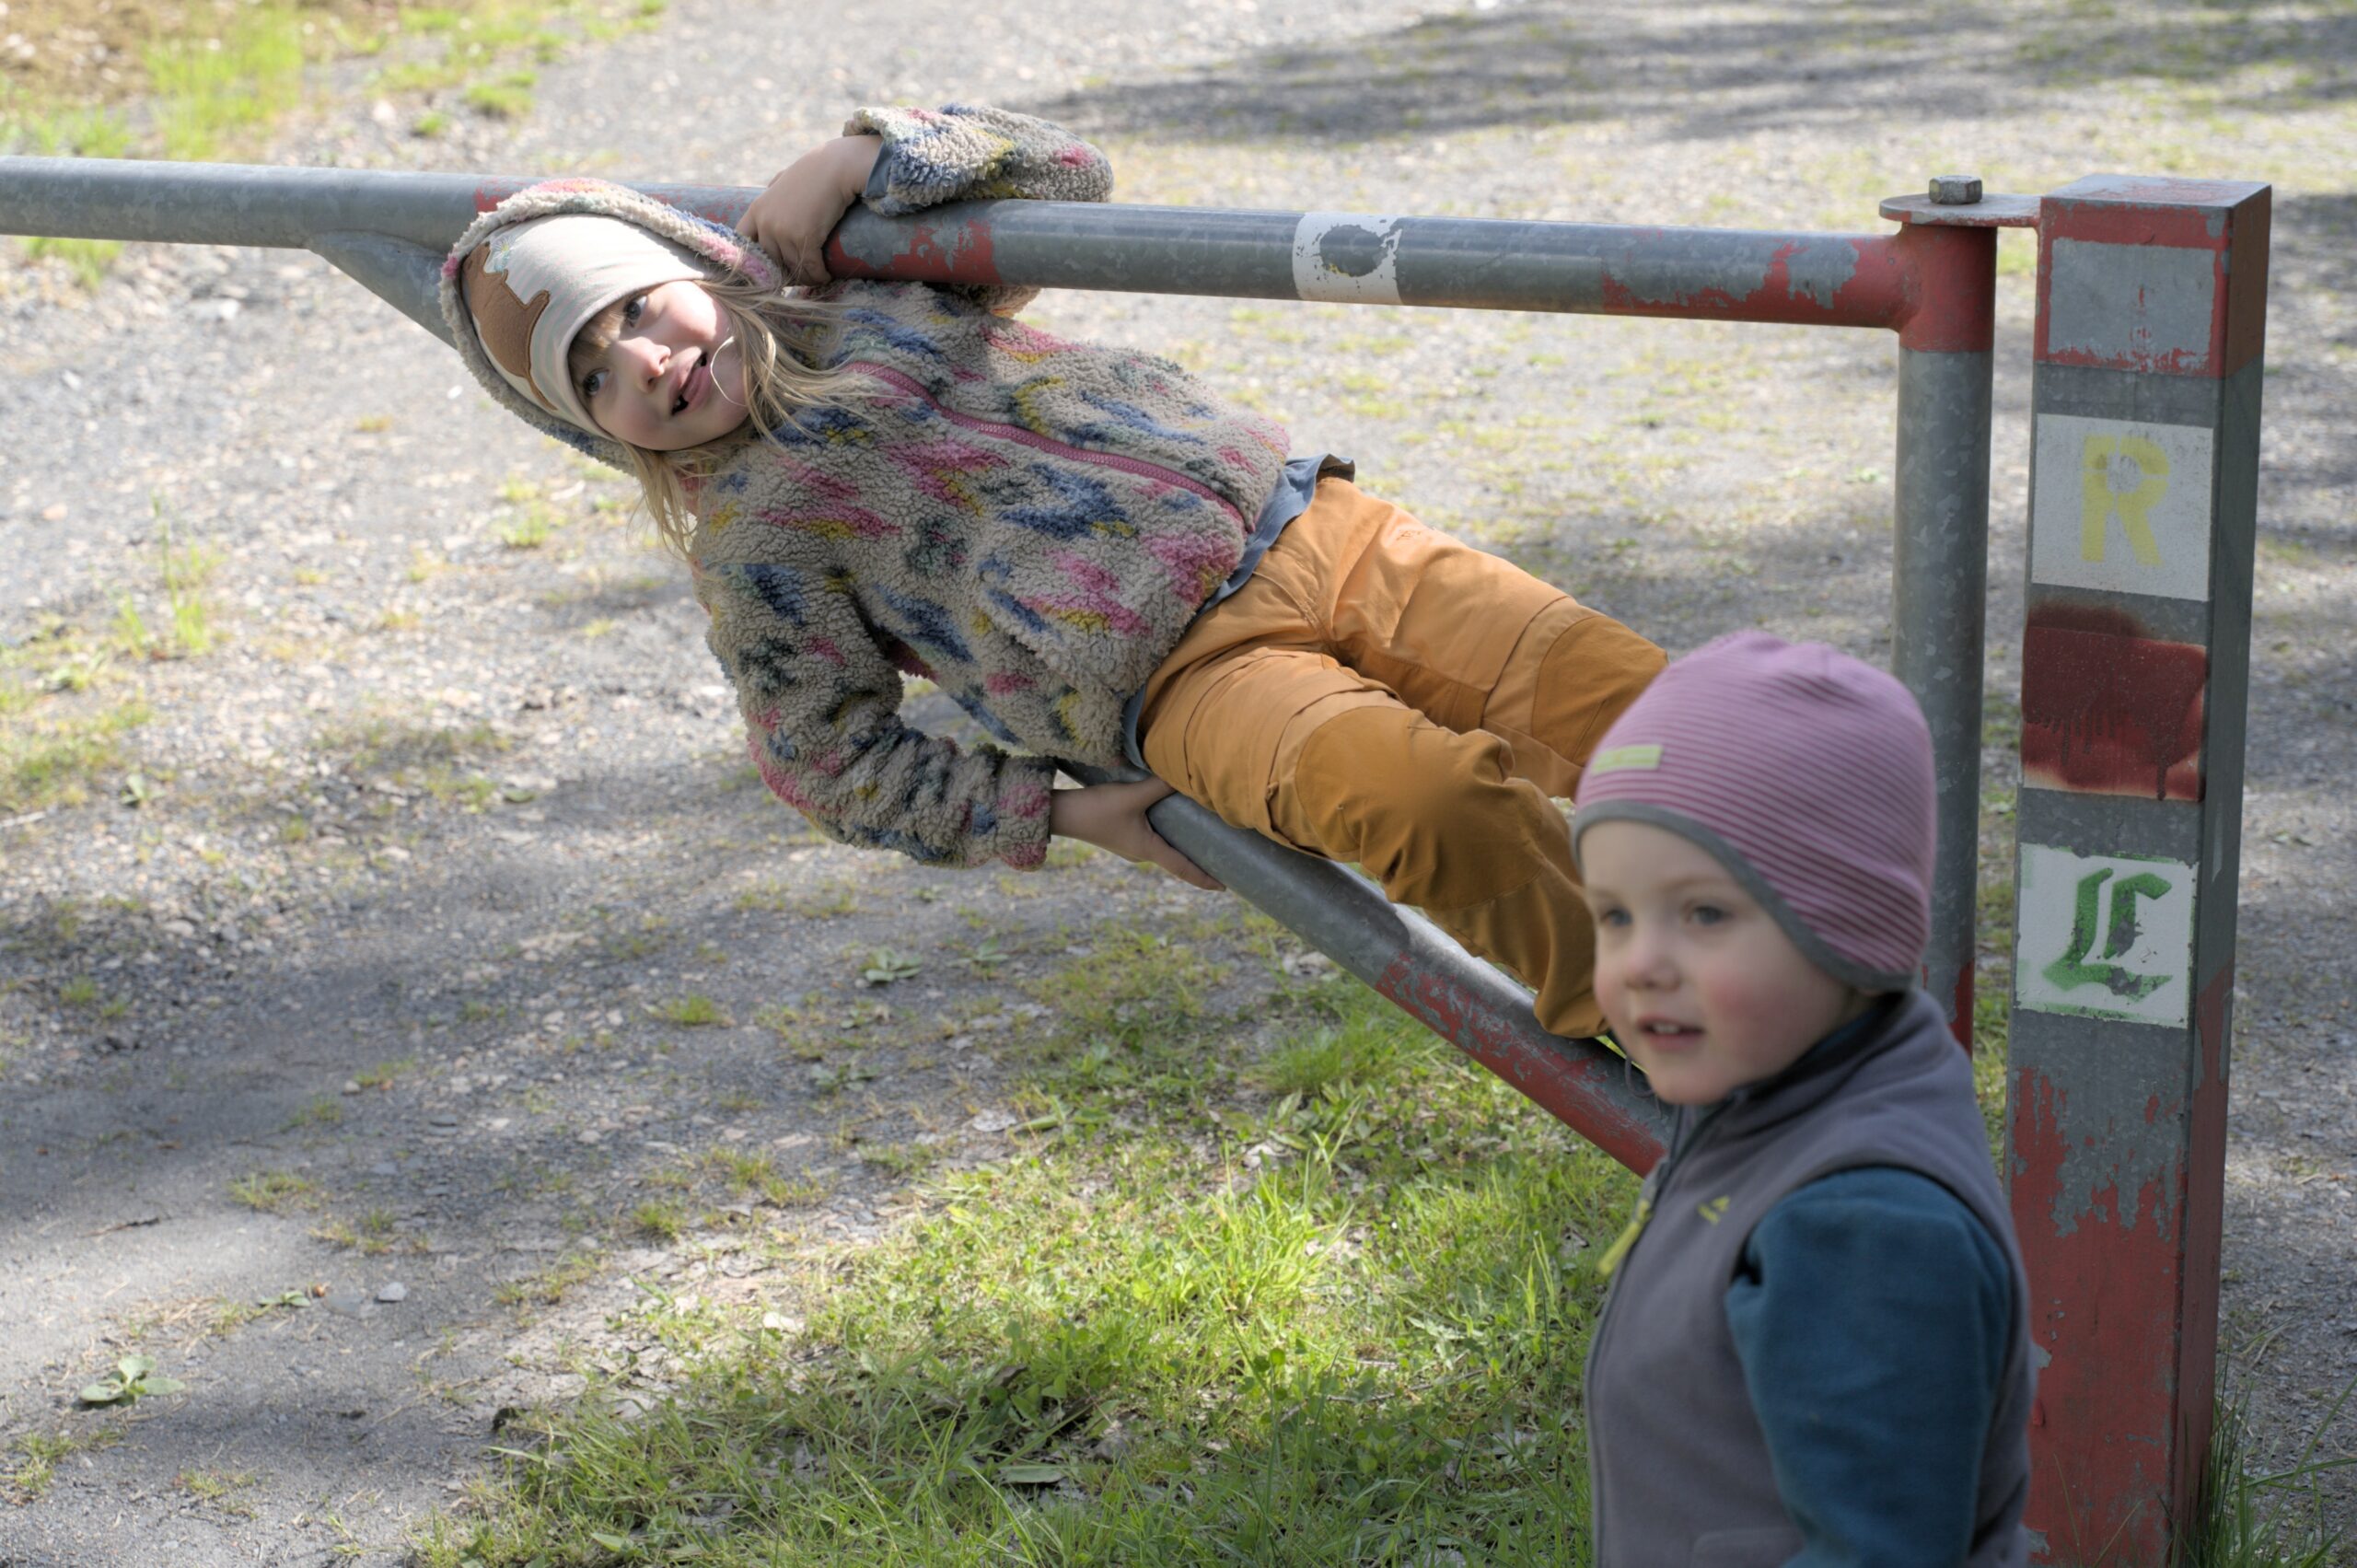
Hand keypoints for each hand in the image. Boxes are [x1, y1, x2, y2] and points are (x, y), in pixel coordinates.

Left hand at [734, 135, 882, 285]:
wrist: (834, 167)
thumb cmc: (813, 173)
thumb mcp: (783, 181)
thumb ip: (773, 193)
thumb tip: (769, 193)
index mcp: (757, 210)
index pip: (743, 242)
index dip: (755, 258)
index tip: (770, 266)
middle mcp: (766, 223)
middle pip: (772, 261)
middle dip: (787, 271)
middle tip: (802, 275)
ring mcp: (784, 231)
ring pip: (793, 267)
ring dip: (806, 276)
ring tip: (817, 277)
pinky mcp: (805, 238)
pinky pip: (810, 267)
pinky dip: (819, 275)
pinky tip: (826, 276)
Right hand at [1049, 778, 1223, 891]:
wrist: (1063, 814)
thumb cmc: (1097, 809)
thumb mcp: (1131, 795)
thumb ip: (1158, 786)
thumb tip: (1184, 776)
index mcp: (1148, 849)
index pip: (1182, 868)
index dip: (1204, 878)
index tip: (1224, 886)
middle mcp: (1141, 853)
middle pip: (1176, 860)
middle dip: (1198, 861)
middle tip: (1222, 860)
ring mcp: (1130, 847)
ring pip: (1163, 848)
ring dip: (1181, 846)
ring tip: (1203, 840)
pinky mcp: (1121, 837)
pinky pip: (1151, 839)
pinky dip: (1167, 835)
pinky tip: (1171, 821)